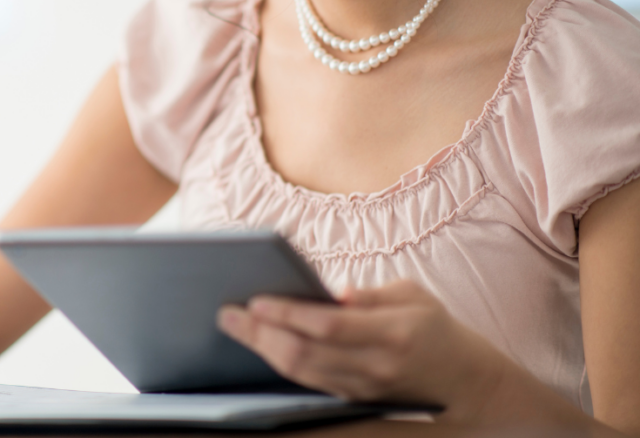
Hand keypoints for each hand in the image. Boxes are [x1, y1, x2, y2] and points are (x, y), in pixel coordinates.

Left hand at [217, 279, 503, 418]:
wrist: (464, 380)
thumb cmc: (432, 325)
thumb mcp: (412, 294)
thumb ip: (370, 294)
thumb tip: (332, 293)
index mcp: (393, 332)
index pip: (328, 325)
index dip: (288, 313)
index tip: (255, 299)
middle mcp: (376, 366)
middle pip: (305, 354)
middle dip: (260, 334)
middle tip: (228, 313)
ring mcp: (363, 388)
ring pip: (302, 374)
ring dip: (262, 351)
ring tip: (234, 326)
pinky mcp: (354, 398)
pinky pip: (309, 383)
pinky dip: (280, 364)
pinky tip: (259, 345)